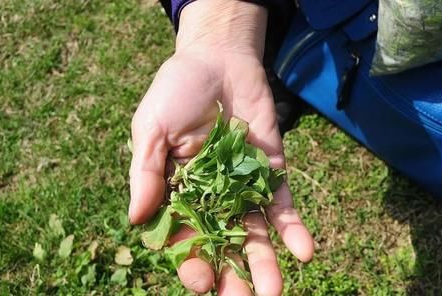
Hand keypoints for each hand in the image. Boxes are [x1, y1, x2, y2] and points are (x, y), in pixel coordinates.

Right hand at [129, 1, 313, 294]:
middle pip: (221, 244)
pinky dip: (293, 229)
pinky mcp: (270, 173)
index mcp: (176, 192)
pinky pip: (281, 206)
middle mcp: (211, 197)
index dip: (191, 261)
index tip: (201, 281)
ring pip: (253, 233)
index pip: (182, 237)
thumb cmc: (176, 91)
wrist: (218, 59)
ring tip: (274, 291)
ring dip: (264, 263)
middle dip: (231, 274)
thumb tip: (137, 220)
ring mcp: (243, 187)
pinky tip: (304, 252)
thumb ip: (145, 173)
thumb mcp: (151, 128)